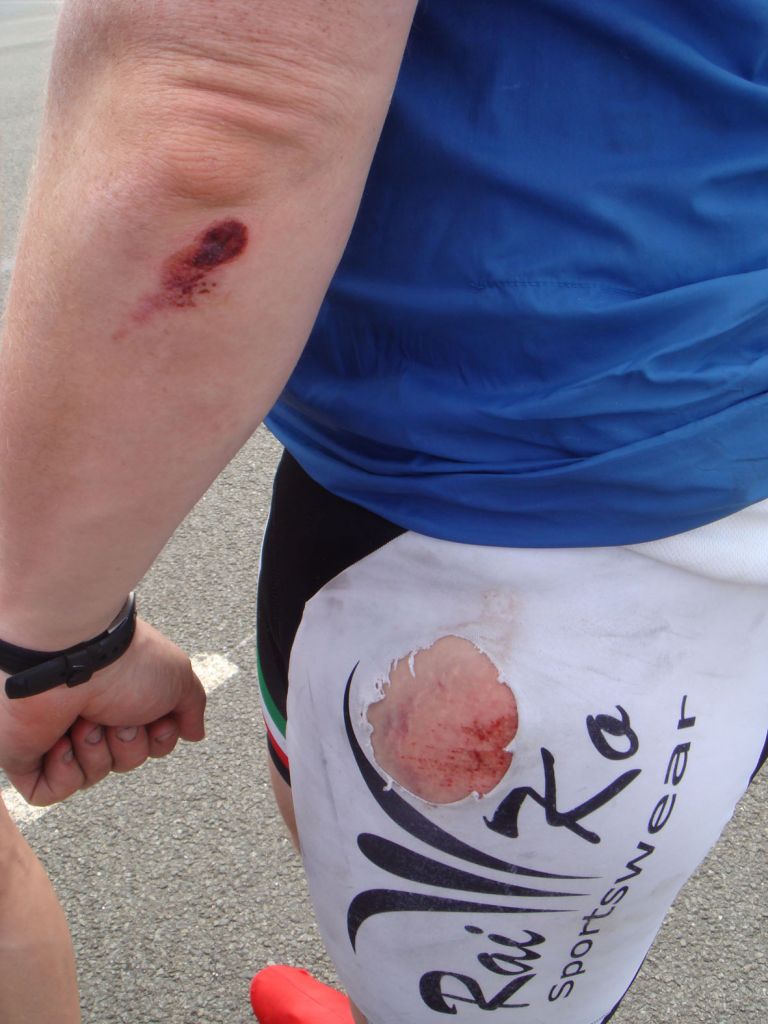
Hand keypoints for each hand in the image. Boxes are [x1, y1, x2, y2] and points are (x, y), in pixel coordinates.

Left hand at [0, 618, 205, 804]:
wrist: (71, 657)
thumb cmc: (126, 663)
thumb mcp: (178, 678)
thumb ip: (190, 706)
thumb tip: (194, 733)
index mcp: (125, 696)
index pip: (151, 741)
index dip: (160, 738)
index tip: (157, 720)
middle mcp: (94, 713)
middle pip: (126, 760)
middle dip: (127, 744)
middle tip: (117, 716)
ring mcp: (59, 733)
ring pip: (92, 775)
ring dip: (96, 751)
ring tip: (84, 720)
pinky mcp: (27, 755)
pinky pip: (51, 790)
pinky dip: (64, 773)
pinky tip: (62, 743)